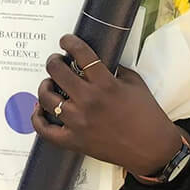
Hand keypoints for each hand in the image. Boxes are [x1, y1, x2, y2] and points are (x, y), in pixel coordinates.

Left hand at [32, 35, 181, 177]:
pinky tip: (40, 109)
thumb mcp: (135, 84)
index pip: (81, 54)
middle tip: (56, 61)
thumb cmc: (147, 115)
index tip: (66, 40)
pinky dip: (38, 118)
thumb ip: (115, 70)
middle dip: (54, 61)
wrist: (152, 149)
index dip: (70, 42)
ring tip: (49, 84)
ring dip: (45, 86)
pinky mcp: (74, 141)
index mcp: (106, 84)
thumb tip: (96, 63)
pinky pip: (45, 130)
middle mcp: (89, 101)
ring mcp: (79, 122)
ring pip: (47, 98)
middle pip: (57, 72)